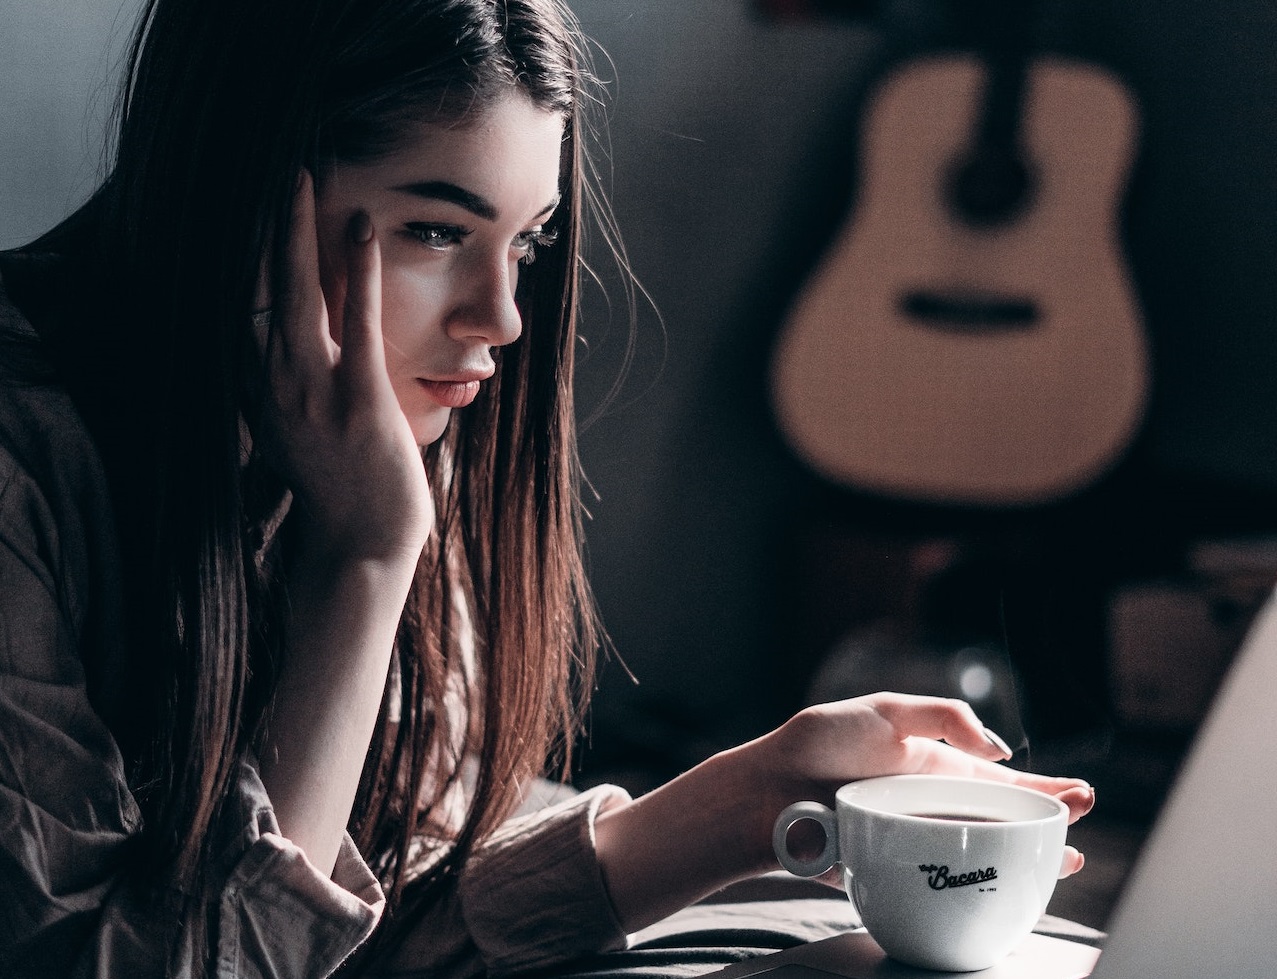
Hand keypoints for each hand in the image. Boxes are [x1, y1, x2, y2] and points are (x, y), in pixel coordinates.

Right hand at [254, 171, 432, 565]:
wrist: (361, 547)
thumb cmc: (339, 493)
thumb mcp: (298, 436)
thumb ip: (287, 392)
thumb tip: (290, 358)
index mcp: (258, 393)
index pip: (237, 309)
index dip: (235, 257)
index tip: (237, 210)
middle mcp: (274, 386)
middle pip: (255, 288)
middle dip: (258, 226)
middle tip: (266, 170)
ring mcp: (313, 391)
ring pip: (297, 294)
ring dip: (296, 230)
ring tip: (300, 176)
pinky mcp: (357, 398)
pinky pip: (355, 321)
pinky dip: (358, 270)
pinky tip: (361, 227)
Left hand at [750, 693, 1094, 880]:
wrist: (764, 791)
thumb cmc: (816, 744)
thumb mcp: (885, 709)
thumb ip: (943, 717)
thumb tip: (998, 749)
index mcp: (930, 766)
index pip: (996, 779)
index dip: (1039, 787)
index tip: (1079, 795)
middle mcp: (928, 805)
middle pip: (998, 819)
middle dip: (1044, 823)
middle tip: (1083, 823)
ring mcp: (913, 839)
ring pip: (979, 854)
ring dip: (1023, 858)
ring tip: (1064, 860)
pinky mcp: (893, 870)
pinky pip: (942, 882)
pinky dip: (976, 888)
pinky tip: (1004, 890)